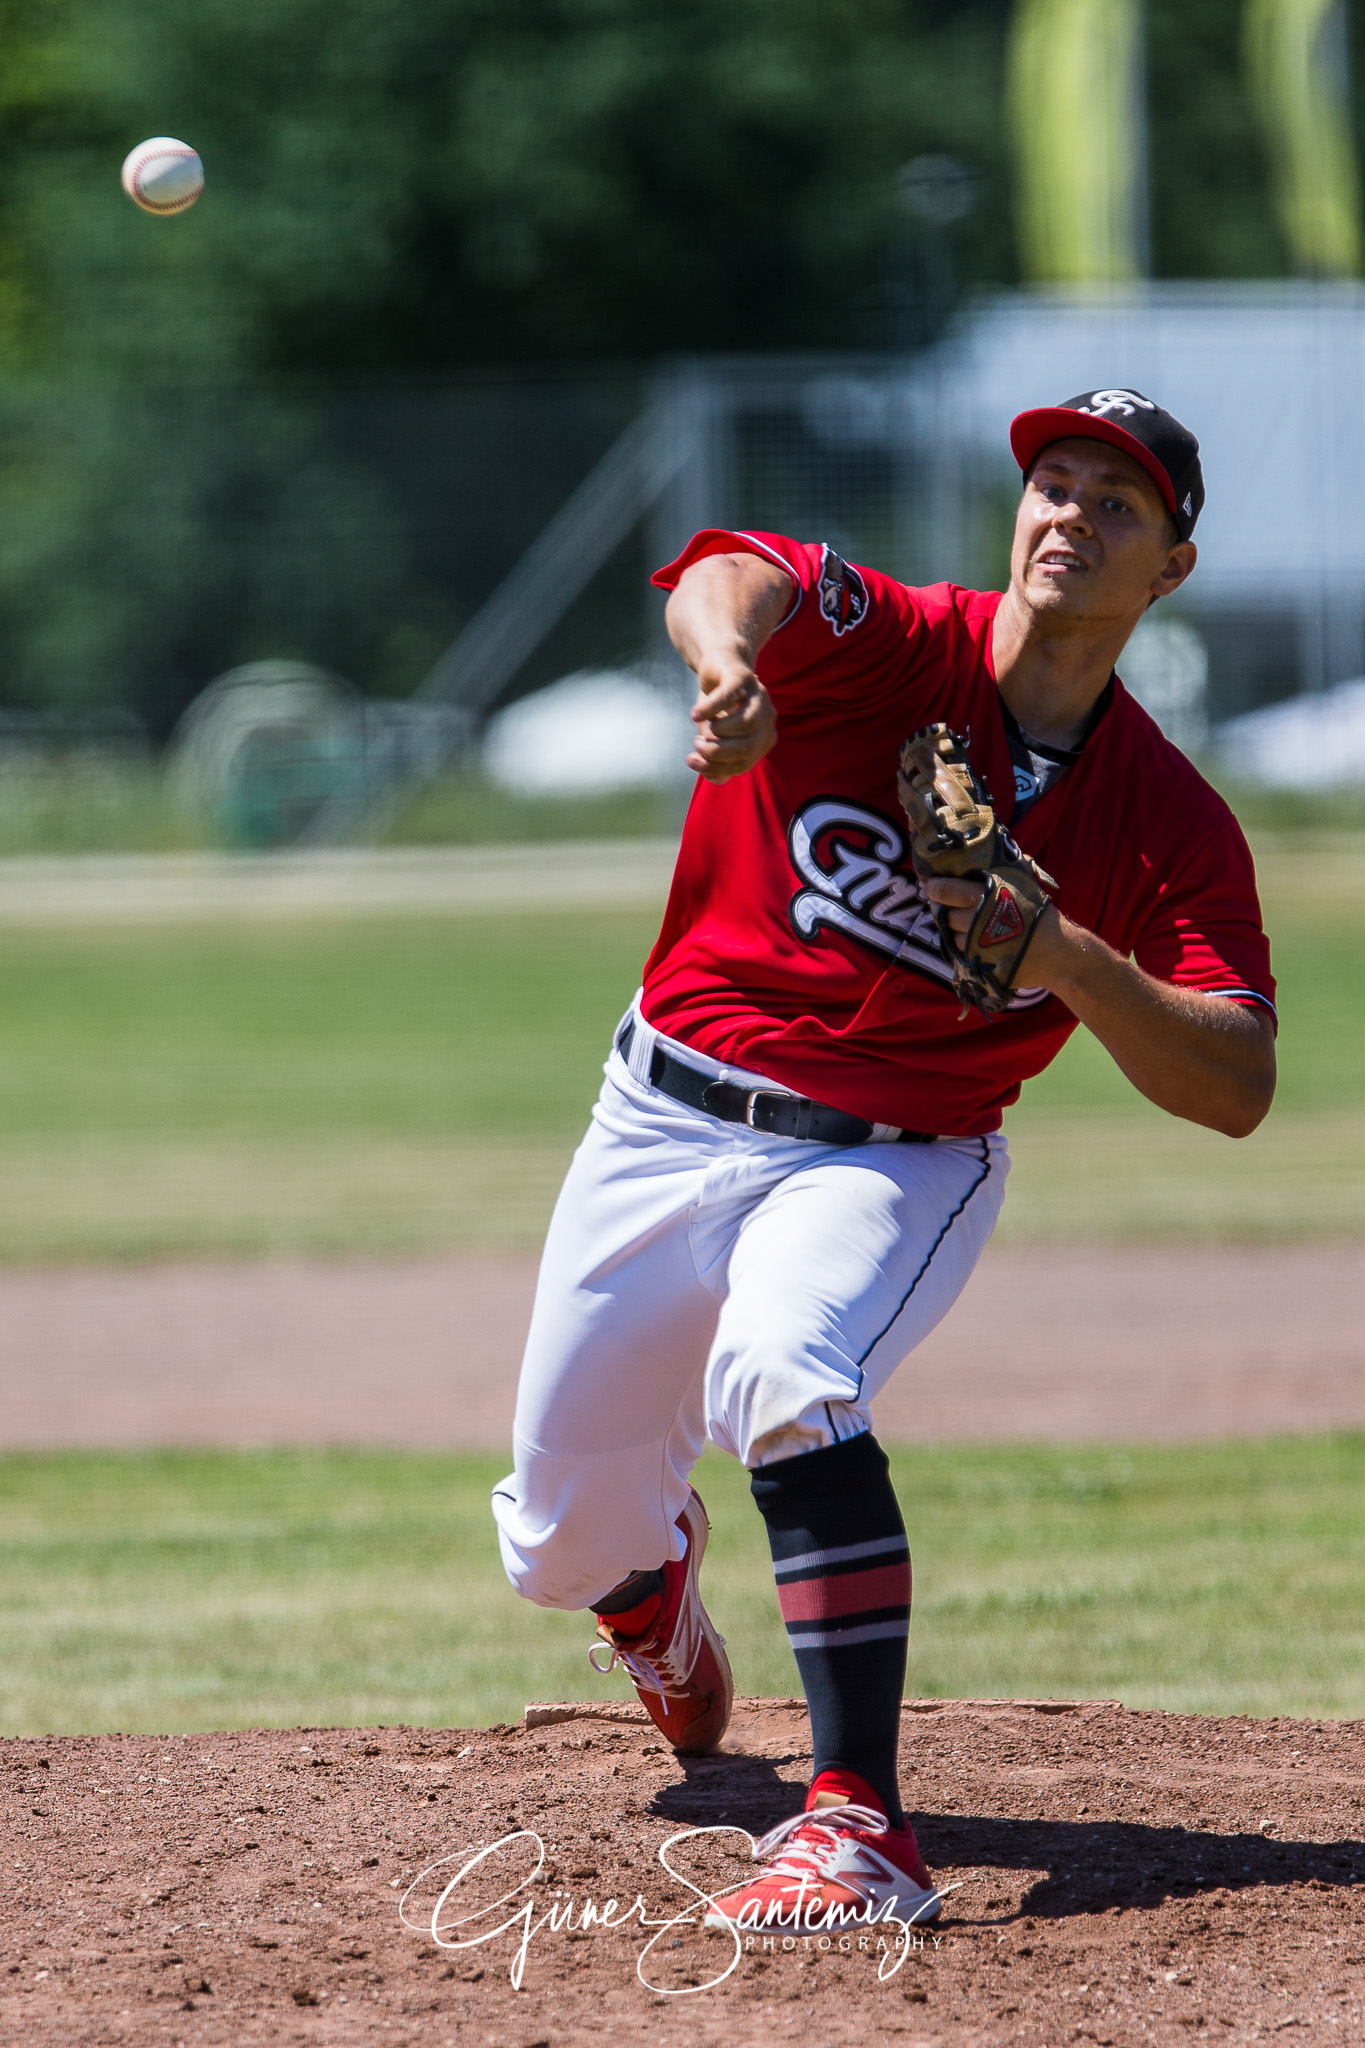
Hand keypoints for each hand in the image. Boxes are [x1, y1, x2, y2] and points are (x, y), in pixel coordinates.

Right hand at [687, 655, 776, 782]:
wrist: (720, 663)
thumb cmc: (719, 705)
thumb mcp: (714, 734)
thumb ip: (716, 757)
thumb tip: (716, 778)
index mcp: (763, 737)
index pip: (743, 763)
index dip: (715, 766)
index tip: (691, 760)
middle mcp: (766, 719)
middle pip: (747, 748)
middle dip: (717, 752)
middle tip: (697, 745)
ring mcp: (758, 696)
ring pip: (743, 723)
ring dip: (716, 731)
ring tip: (700, 728)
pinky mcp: (743, 677)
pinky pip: (729, 696)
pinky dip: (710, 708)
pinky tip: (695, 715)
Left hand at [921, 875, 1065, 983]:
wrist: (1058, 952)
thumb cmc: (1040, 914)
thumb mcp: (1021, 885)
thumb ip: (998, 872)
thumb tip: (974, 856)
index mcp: (986, 895)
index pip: (946, 891)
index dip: (935, 888)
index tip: (930, 886)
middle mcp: (977, 920)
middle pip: (945, 916)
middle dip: (945, 911)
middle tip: (949, 907)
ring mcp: (977, 945)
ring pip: (951, 937)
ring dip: (955, 932)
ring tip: (966, 927)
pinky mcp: (979, 965)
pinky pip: (961, 956)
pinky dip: (964, 949)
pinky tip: (974, 943)